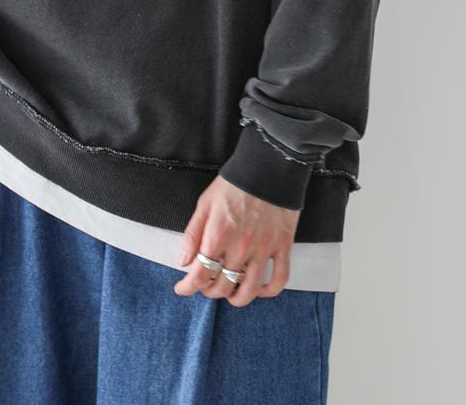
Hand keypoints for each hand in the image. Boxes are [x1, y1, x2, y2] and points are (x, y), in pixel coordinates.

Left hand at [173, 174, 300, 305]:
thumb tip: (184, 261)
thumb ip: (193, 234)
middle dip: (209, 291)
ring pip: (249, 290)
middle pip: (222, 286)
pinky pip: (278, 280)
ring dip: (236, 297)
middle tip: (206, 284)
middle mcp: (240, 248)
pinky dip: (268, 291)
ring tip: (230, 293)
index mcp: (218, 236)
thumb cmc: (234, 184)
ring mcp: (263, 250)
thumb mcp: (205, 204)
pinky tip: (259, 289)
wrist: (267, 168)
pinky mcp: (282, 247)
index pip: (200, 275)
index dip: (188, 287)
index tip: (183, 288)